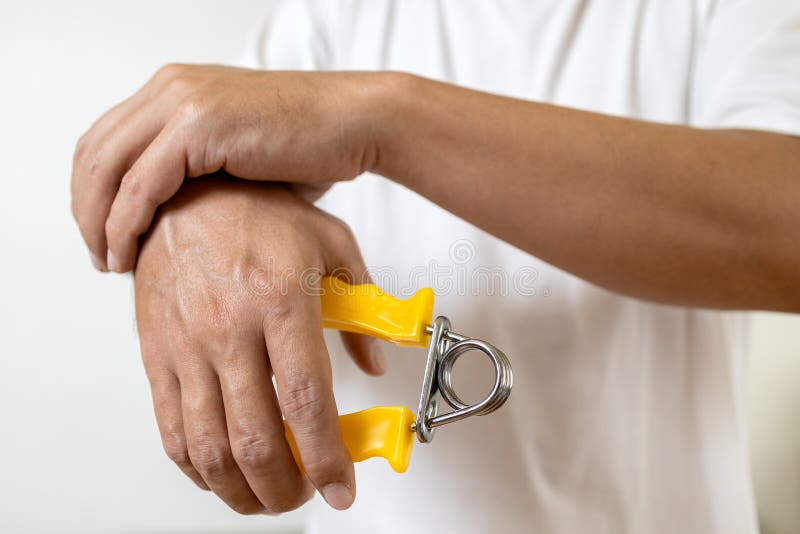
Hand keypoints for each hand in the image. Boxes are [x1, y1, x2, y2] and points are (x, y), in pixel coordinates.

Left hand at [72, 64, 385, 272]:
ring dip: (99, 222)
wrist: (355, 124)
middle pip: (93, 153)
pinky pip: (140, 183)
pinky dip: (125, 223)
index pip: (105, 142)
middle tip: (100, 256)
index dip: (92, 194)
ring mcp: (181, 101)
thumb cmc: (310, 147)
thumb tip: (173, 221)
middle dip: (87, 212)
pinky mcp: (198, 125)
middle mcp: (170, 88)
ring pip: (106, 168)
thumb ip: (198, 177)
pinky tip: (130, 252)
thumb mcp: (238, 157)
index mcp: (175, 91)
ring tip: (110, 262)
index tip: (103, 237)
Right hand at [134, 176, 384, 513]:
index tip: (341, 486)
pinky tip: (220, 474)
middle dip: (287, 487)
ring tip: (268, 497)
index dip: (327, 458)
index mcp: (281, 300)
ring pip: (210, 448)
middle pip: (257, 439)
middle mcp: (229, 328)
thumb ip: (363, 305)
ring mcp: (187, 346)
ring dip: (242, 490)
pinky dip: (197, 468)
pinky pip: (170, 429)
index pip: (307, 402)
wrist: (187, 192)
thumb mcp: (331, 244)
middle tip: (306, 494)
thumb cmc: (260, 213)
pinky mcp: (156, 355)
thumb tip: (376, 362)